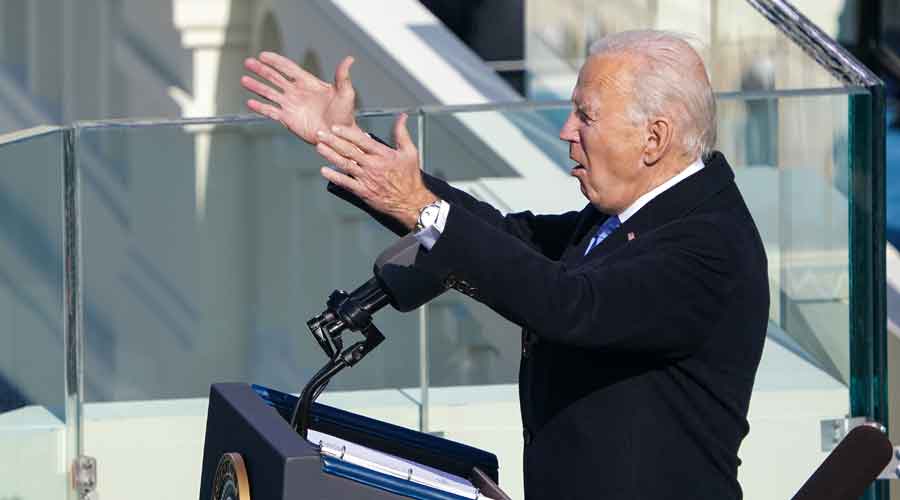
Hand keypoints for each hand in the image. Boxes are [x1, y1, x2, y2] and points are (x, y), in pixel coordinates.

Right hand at [241, 52, 356, 143]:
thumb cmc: (345, 115)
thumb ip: (343, 77)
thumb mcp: (346, 94)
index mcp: (308, 83)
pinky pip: (271, 112)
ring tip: (243, 80)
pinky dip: (261, 107)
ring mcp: (291, 106)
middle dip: (261, 70)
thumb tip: (350, 59)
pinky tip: (250, 102)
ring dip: (257, 87)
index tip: (263, 55)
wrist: (339, 137)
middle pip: (275, 78)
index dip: (275, 61)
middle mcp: (296, 93)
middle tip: (247, 62)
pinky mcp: (288, 119)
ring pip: (270, 93)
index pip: (288, 68)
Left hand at [316, 113, 435, 228]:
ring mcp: (367, 179)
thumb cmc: (410, 178)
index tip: (335, 127)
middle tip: (320, 133)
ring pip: (345, 165)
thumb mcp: (410, 152)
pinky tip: (325, 170)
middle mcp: (373, 166)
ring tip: (319, 147)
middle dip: (333, 141)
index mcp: (383, 155)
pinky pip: (346, 183)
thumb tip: (402, 117)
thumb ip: (402, 133)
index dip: (347, 133)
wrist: (410, 202)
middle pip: (349, 151)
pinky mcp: (363, 191)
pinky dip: (334, 176)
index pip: (362, 140)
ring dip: (330, 155)